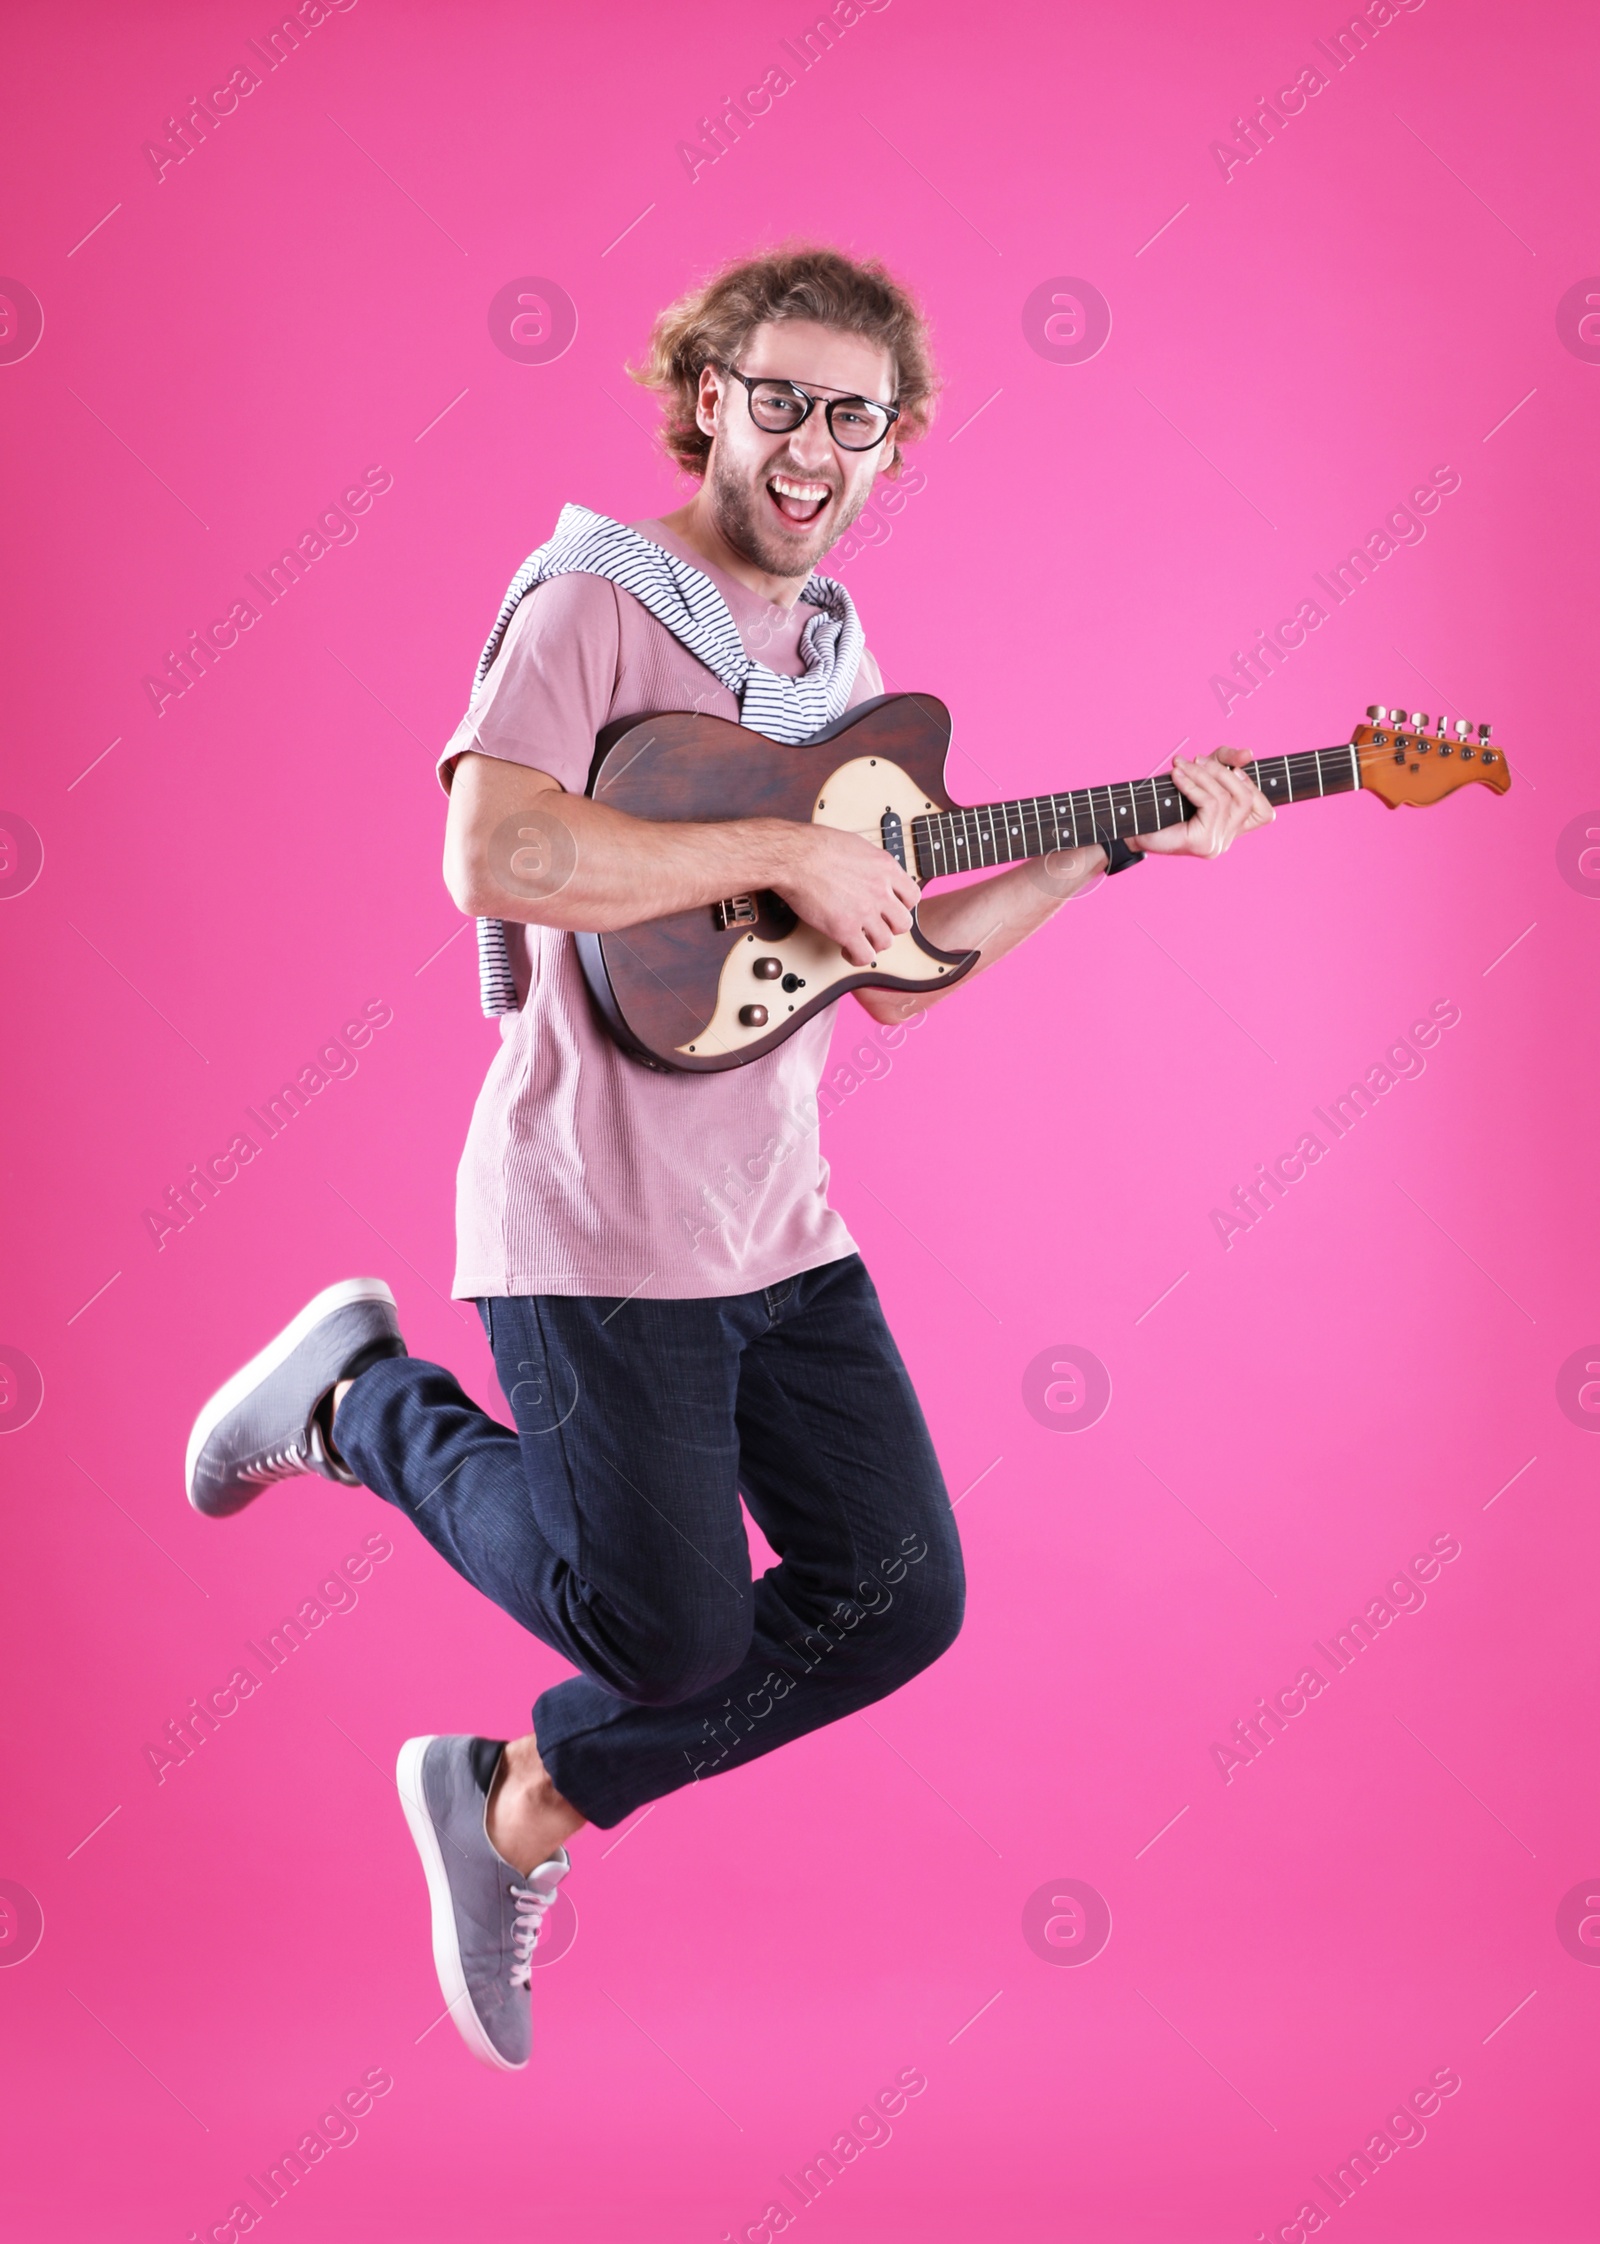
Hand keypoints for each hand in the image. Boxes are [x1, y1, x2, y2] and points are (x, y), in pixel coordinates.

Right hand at [775, 824, 921, 967]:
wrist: (794, 857)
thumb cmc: (815, 845)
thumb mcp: (857, 844)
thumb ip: (872, 862)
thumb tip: (872, 869)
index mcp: (886, 868)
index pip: (913, 896)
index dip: (903, 906)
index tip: (891, 909)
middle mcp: (880, 891)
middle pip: (903, 923)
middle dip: (890, 928)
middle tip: (875, 926)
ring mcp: (864, 912)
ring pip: (886, 942)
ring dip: (874, 944)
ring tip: (860, 939)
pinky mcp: (845, 929)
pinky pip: (865, 955)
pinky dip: (857, 957)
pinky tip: (847, 950)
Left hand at [1128, 745, 1274, 859]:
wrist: (1131, 826)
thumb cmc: (1164, 800)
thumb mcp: (1201, 772)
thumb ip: (1226, 760)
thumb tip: (1249, 754)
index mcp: (1230, 828)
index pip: (1264, 815)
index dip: (1255, 788)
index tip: (1234, 767)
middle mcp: (1226, 839)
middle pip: (1246, 800)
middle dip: (1223, 773)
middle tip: (1197, 759)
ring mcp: (1216, 844)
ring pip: (1225, 799)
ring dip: (1203, 775)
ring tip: (1182, 764)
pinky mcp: (1202, 843)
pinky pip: (1210, 804)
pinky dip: (1193, 785)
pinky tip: (1177, 775)